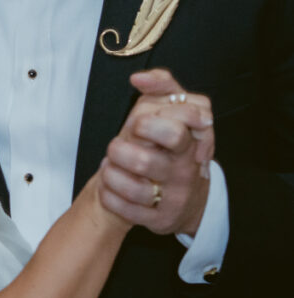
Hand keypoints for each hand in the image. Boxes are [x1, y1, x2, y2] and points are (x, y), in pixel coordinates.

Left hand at [99, 68, 213, 235]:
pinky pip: (127, 210)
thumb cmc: (171, 144)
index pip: (176, 130)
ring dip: (111, 173)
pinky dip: (110, 195)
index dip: (149, 124)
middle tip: (116, 146)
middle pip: (146, 161)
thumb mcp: (173, 109)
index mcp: (189, 143)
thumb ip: (163, 84)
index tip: (136, 123)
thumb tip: (138, 78)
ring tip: (109, 165)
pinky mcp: (160, 219)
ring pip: (134, 188)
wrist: (183, 194)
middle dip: (121, 151)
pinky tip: (108, 185)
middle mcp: (184, 171)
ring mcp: (174, 197)